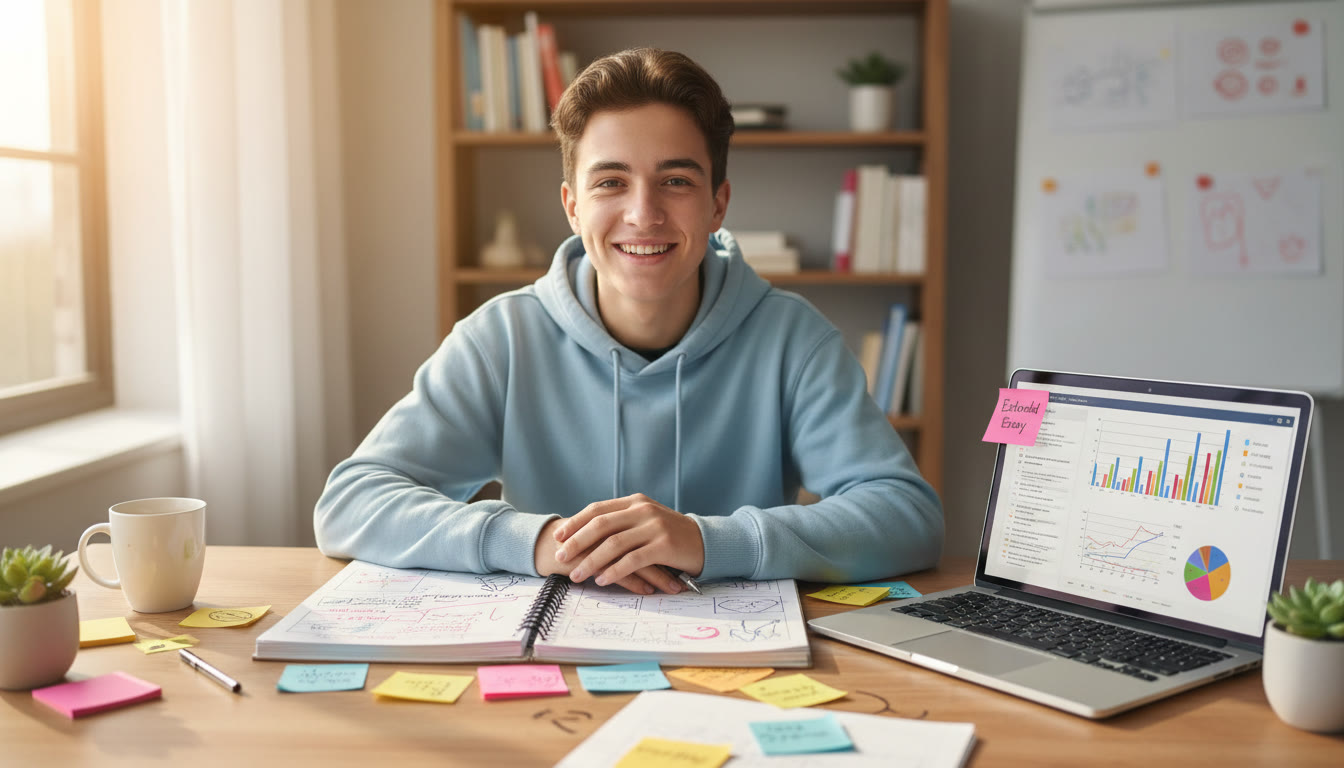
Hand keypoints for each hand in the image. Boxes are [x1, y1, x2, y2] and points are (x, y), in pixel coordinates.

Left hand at [552, 494, 704, 590]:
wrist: (706, 542)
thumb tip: (586, 533)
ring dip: (591, 560)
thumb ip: (623, 521)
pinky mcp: (664, 546)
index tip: (558, 536)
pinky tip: (602, 580)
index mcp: (635, 502)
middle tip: (560, 557)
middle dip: (577, 541)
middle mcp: (643, 510)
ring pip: (613, 544)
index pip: (598, 509)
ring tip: (576, 575)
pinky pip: (632, 560)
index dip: (575, 522)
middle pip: (601, 524)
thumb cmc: (670, 535)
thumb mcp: (647, 520)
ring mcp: (654, 527)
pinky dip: (614, 571)